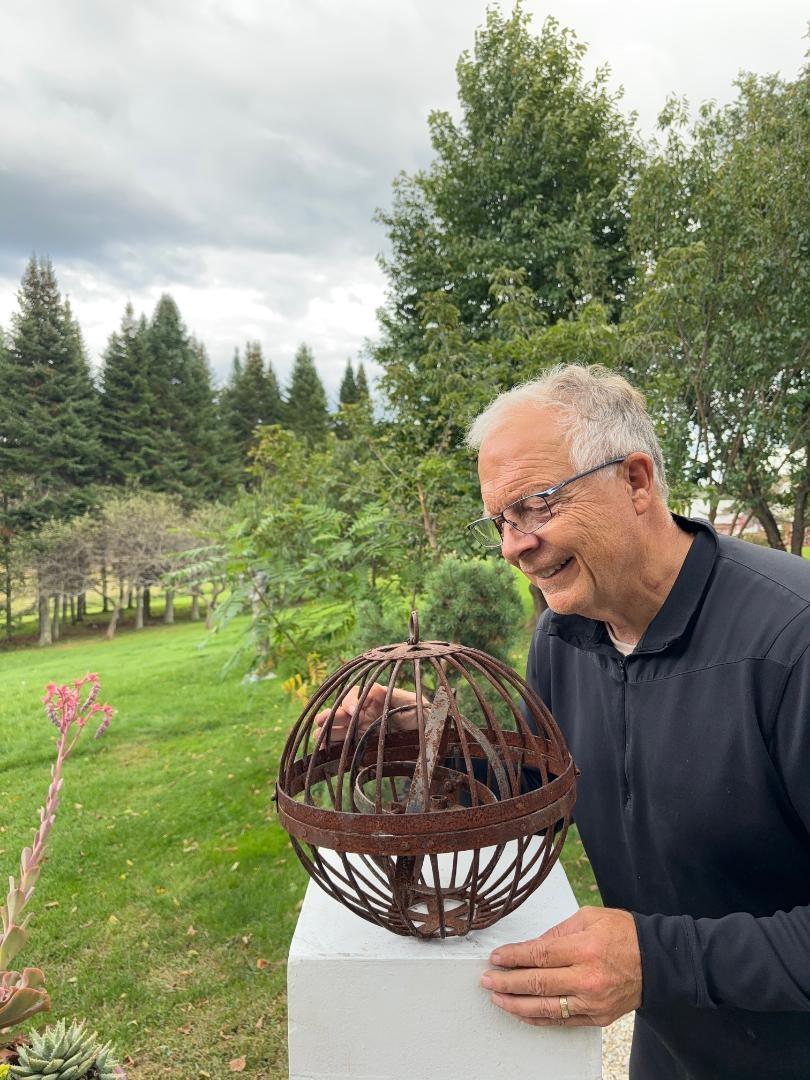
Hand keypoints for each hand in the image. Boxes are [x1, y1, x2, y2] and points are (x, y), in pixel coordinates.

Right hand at [315, 682, 419, 742]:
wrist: (431, 738)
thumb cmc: (425, 715)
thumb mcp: (414, 703)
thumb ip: (395, 695)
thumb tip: (376, 687)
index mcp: (376, 698)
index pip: (357, 695)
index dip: (351, 701)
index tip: (353, 711)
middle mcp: (367, 711)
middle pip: (344, 711)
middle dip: (332, 715)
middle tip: (321, 721)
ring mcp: (364, 727)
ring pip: (341, 727)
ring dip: (328, 730)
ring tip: (317, 737)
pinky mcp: (364, 742)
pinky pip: (346, 743)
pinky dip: (334, 746)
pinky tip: (324, 749)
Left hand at [480, 906, 641, 1026]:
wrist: (657, 962)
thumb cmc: (624, 934)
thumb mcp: (589, 918)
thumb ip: (557, 932)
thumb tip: (531, 946)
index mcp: (585, 948)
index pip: (539, 955)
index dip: (513, 957)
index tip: (496, 958)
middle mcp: (587, 978)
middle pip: (537, 983)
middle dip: (507, 982)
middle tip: (487, 980)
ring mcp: (592, 1001)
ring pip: (546, 1008)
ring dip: (516, 1004)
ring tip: (497, 999)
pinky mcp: (597, 1017)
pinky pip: (562, 1021)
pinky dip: (539, 1019)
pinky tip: (522, 1012)